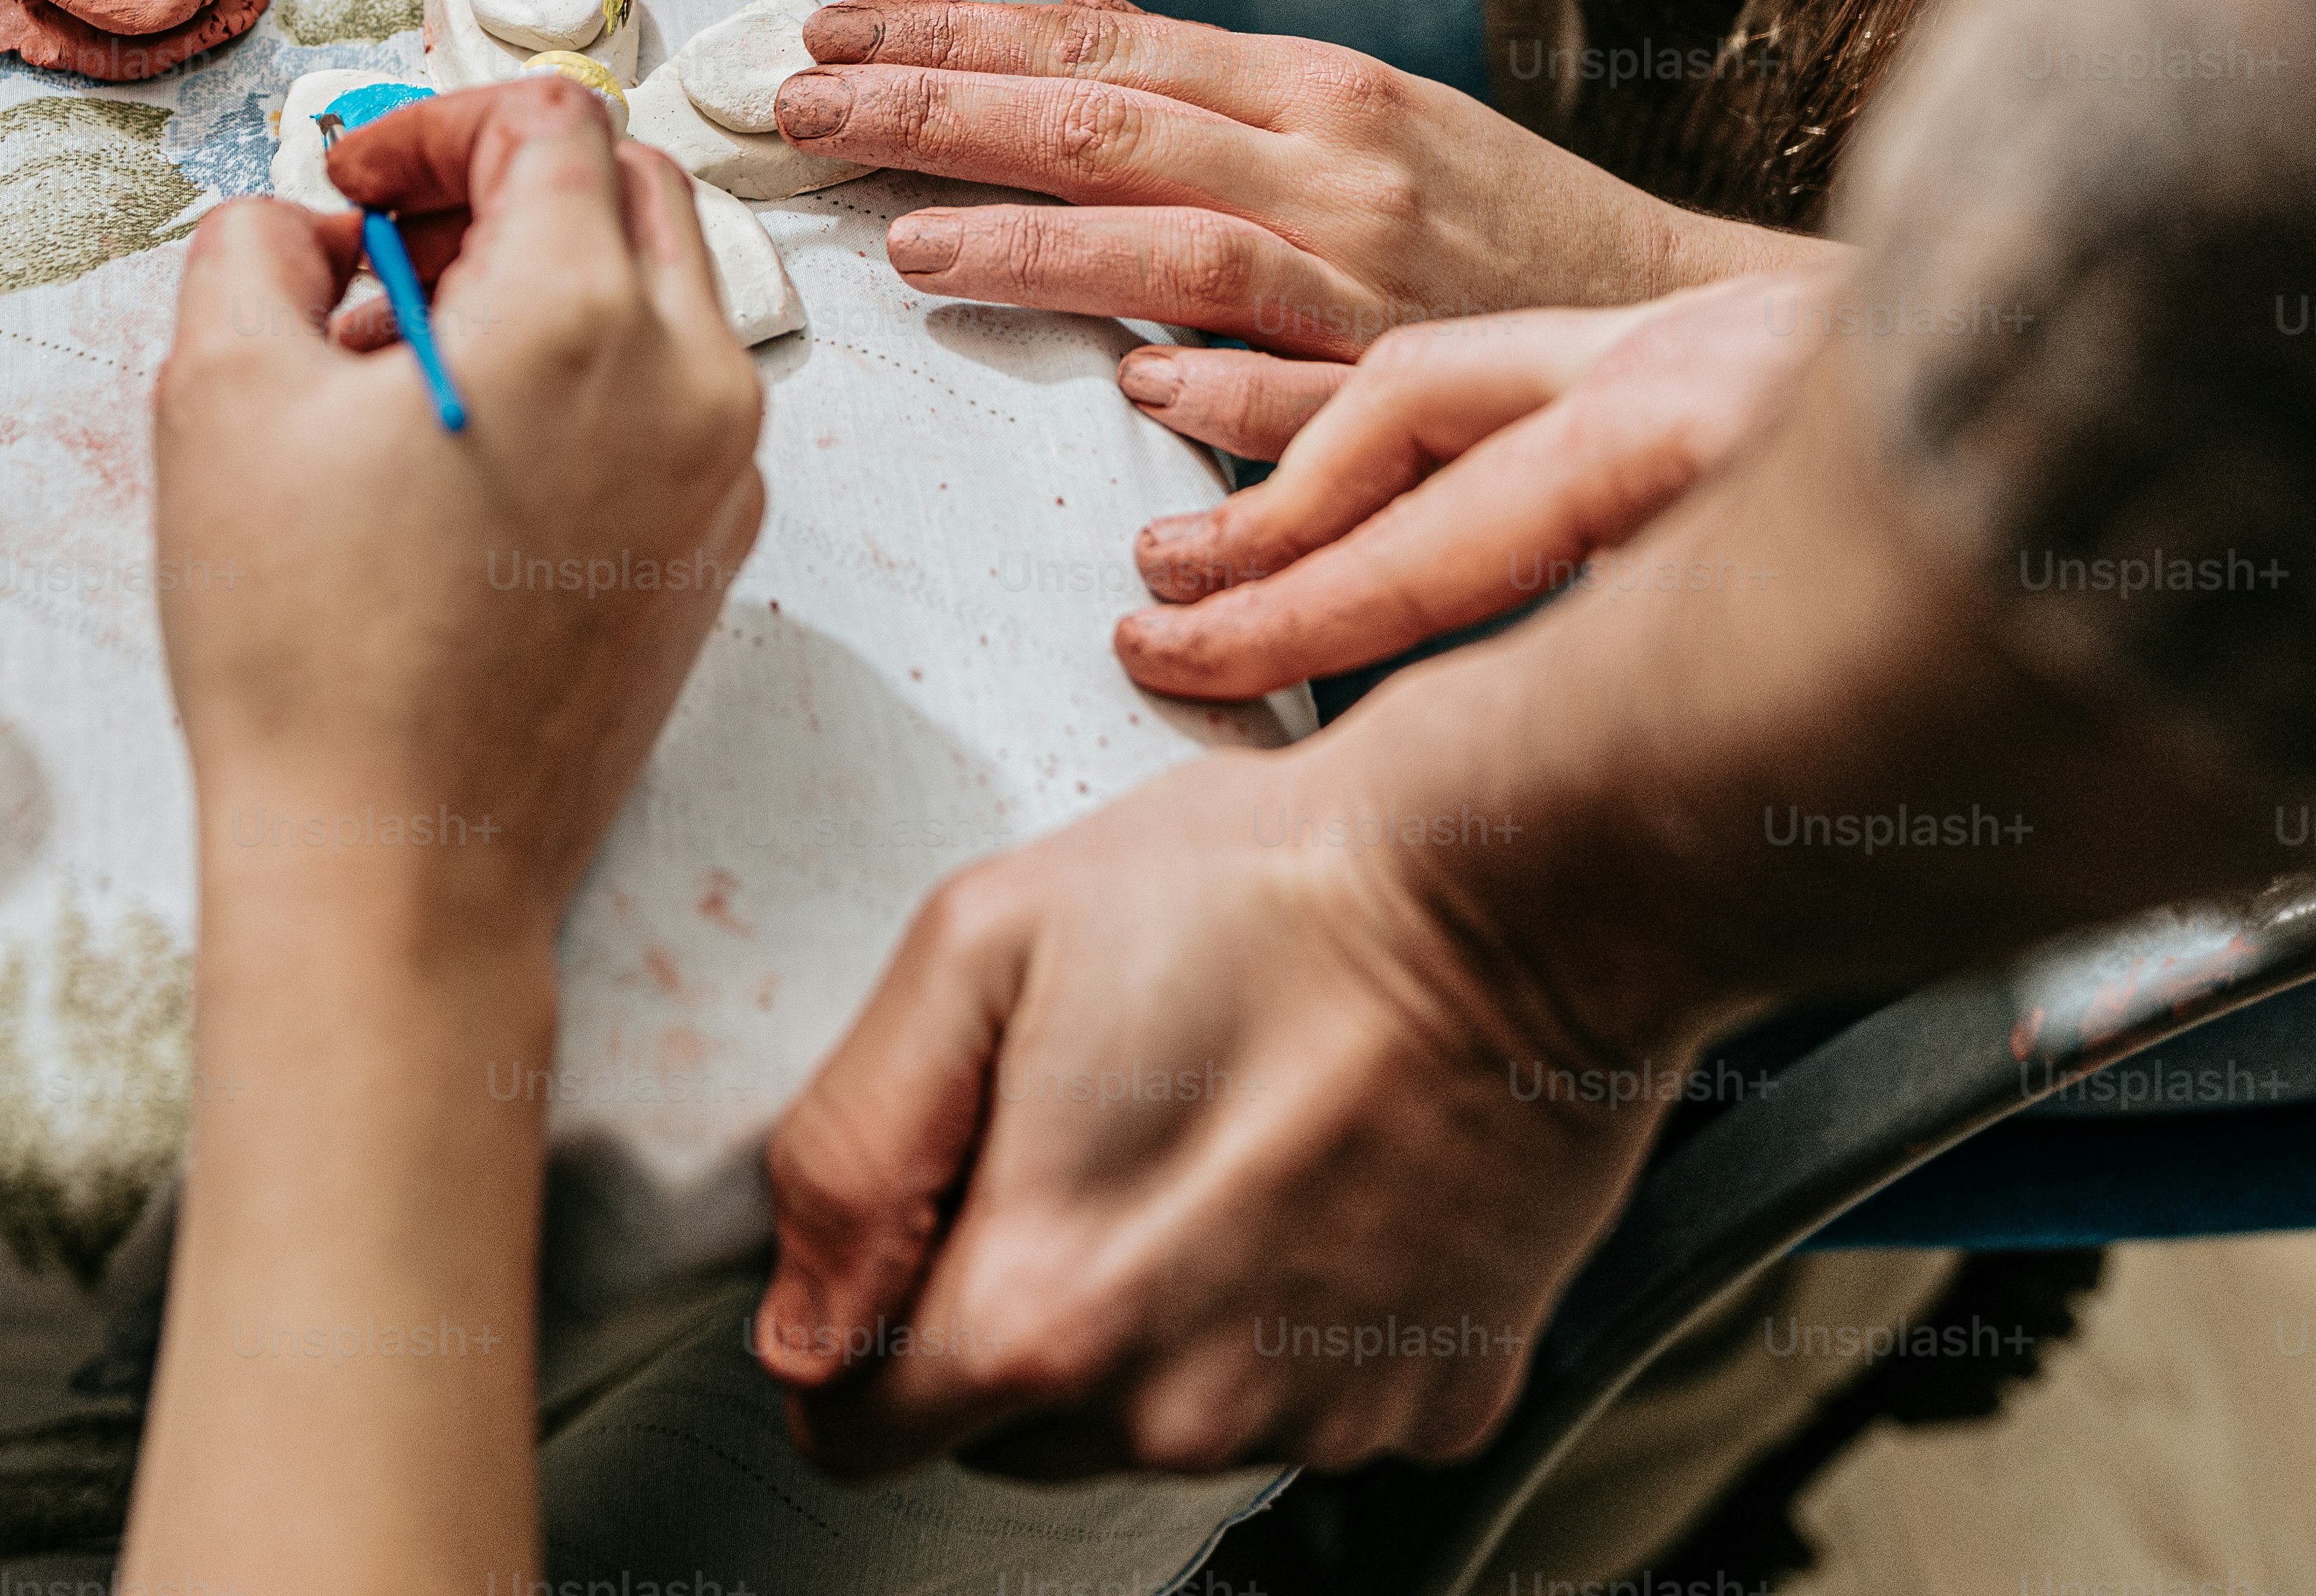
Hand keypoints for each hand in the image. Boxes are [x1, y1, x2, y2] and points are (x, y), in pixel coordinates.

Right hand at [150, 77, 767, 940]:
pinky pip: (669, 399)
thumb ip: (255, 245)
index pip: (549, 116)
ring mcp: (722, 470)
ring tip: (400, 374)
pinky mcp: (716, 548)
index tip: (353, 188)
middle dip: (497, 187)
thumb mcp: (219, 393)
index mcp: (586, 315)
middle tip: (379, 261)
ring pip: (657, 291)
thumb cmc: (309, 648)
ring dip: (537, 280)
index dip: (429, 123)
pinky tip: (461, 460)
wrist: (397, 861)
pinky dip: (580, 378)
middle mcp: (691, 378)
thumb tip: (310, 227)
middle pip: (627, 183)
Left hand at [758, 356, 2270, 1482]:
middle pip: (1007, 1431)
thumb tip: (798, 1316)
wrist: (1517, 885)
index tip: (917, 1224)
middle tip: (1084, 1135)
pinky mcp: (1434, 1400)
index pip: (858, 1430)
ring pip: (1157, 1414)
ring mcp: (1315, 1420)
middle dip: (1012, 1310)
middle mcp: (1175, 1409)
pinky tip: (1315, 1179)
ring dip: (1156, 1311)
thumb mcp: (981, 943)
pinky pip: (1304, 1396)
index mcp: (1042, 1313)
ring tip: (1216, 1135)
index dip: (856, 1324)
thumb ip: (849, 1149)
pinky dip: (1291, 1313)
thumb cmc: (1264, 889)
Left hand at [767, 0, 1829, 357]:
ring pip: (1180, 242)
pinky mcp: (1418, 378)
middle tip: (799, 105)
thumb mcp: (1358, 117)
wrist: (1673, 312)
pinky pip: (1308, 384)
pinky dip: (1222, 380)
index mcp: (1309, 86)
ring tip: (906, 240)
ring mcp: (1371, 273)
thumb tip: (1073, 29)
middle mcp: (1331, 160)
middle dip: (939, 109)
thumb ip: (1211, 85)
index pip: (1095, 45)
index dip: (951, 34)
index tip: (827, 33)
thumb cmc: (1497, 223)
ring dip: (1039, 243)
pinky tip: (1133, 383)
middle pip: (1105, 122)